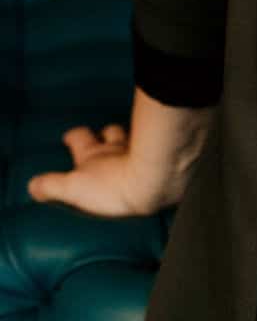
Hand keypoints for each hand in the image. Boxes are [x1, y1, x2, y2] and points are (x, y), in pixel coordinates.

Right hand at [26, 124, 175, 216]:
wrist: (155, 182)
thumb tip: (32, 185)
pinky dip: (153, 154)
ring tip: (130, 149)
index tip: (69, 137)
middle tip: (102, 138)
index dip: (74, 135)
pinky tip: (155, 162)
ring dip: (130, 142)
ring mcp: (141, 151)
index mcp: (93, 153)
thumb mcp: (73, 188)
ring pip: (134, 139)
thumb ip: (52, 186)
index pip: (79, 136)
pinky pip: (156, 151)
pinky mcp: (160, 159)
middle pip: (111, 132)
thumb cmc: (113, 185)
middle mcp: (117, 148)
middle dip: (105, 134)